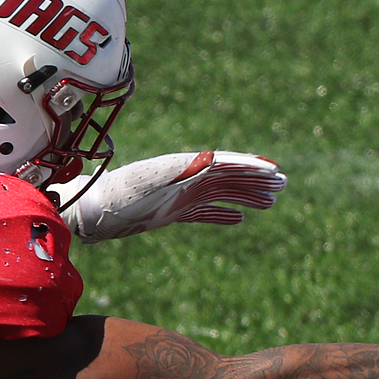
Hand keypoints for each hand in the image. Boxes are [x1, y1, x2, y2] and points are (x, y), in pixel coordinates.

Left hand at [61, 151, 285, 240]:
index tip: (274, 169)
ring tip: (271, 201)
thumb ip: (181, 170)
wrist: (95, 210)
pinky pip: (205, 213)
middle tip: (283, 183)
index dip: (251, 166)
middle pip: (229, 177)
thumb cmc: (121, 195)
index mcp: (185, 167)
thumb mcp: (152, 181)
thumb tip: (212, 158)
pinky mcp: (172, 212)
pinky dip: (223, 215)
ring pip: (222, 194)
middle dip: (256, 179)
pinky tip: (239, 219)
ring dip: (246, 196)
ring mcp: (181, 195)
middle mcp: (186, 178)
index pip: (226, 164)